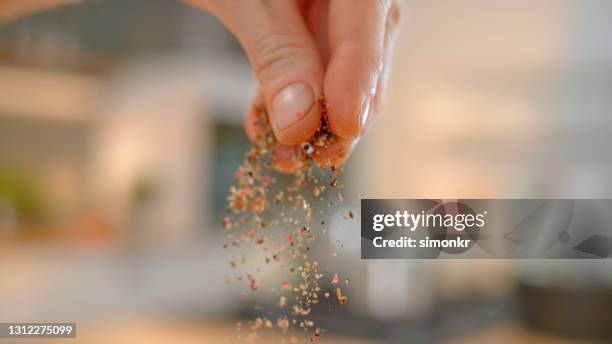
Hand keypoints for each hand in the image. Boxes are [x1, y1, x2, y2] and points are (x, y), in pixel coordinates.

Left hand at [183, 0, 399, 171]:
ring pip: (340, 77)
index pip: (369, 25)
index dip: (358, 82)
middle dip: (338, 115)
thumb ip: (276, 53)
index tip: (342, 130)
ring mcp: (336, 15)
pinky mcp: (313, 34)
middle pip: (365, 59)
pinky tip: (267, 129)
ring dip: (313, 121)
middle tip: (313, 157)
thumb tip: (299, 122)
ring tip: (284, 155)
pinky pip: (313, 74)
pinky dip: (290, 105)